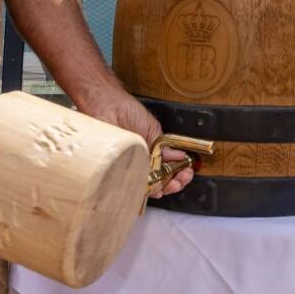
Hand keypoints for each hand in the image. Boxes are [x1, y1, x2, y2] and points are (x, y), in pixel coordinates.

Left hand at [77, 84, 192, 197]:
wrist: (108, 105)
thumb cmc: (125, 111)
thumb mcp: (152, 129)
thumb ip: (165, 146)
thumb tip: (179, 157)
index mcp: (151, 150)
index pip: (167, 168)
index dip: (179, 172)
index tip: (187, 171)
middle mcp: (141, 160)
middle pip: (160, 179)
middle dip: (176, 182)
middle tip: (182, 178)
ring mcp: (130, 165)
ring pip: (149, 185)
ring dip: (165, 187)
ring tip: (174, 182)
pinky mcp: (118, 168)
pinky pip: (132, 183)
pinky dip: (146, 187)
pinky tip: (156, 184)